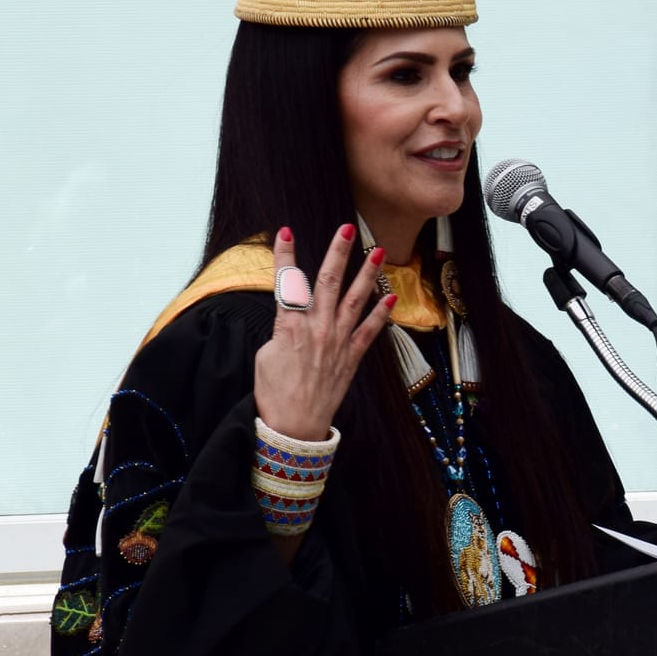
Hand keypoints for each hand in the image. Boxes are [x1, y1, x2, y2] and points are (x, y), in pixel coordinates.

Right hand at [254, 225, 395, 440]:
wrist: (294, 427)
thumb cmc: (274, 393)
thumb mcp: (266, 355)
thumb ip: (282, 330)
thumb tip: (292, 318)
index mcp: (290, 327)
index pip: (287, 283)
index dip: (284, 256)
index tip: (284, 231)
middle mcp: (317, 329)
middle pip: (328, 282)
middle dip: (337, 253)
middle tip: (346, 228)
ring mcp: (338, 342)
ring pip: (355, 300)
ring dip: (367, 274)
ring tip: (377, 251)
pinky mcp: (352, 358)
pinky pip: (370, 331)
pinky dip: (381, 313)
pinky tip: (390, 296)